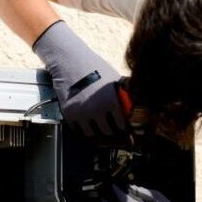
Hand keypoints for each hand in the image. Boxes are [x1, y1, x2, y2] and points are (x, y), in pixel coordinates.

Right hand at [32, 20, 128, 137]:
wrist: (69, 61)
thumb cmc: (94, 67)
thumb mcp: (114, 80)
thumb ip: (123, 97)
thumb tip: (131, 111)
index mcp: (112, 100)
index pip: (122, 125)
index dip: (126, 132)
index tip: (127, 136)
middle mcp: (97, 108)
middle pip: (108, 133)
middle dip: (113, 137)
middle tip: (116, 140)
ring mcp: (82, 112)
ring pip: (93, 135)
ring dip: (99, 137)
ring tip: (103, 137)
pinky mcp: (69, 114)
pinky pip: (79, 131)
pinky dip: (85, 132)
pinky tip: (90, 130)